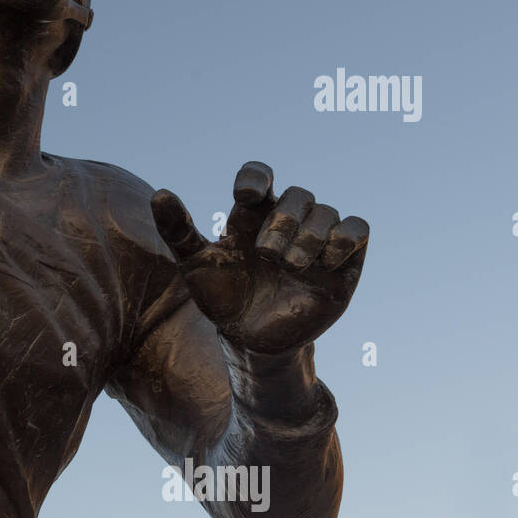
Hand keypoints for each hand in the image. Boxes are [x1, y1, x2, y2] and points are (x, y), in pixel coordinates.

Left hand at [151, 162, 368, 355]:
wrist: (251, 341)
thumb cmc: (222, 299)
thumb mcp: (195, 265)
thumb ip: (178, 231)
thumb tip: (159, 193)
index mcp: (252, 216)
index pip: (260, 176)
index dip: (257, 177)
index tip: (245, 196)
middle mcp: (287, 222)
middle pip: (297, 194)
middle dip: (282, 221)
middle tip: (265, 254)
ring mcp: (316, 241)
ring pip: (327, 210)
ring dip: (308, 236)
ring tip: (290, 266)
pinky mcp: (342, 263)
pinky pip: (357, 229)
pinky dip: (345, 237)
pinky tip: (324, 260)